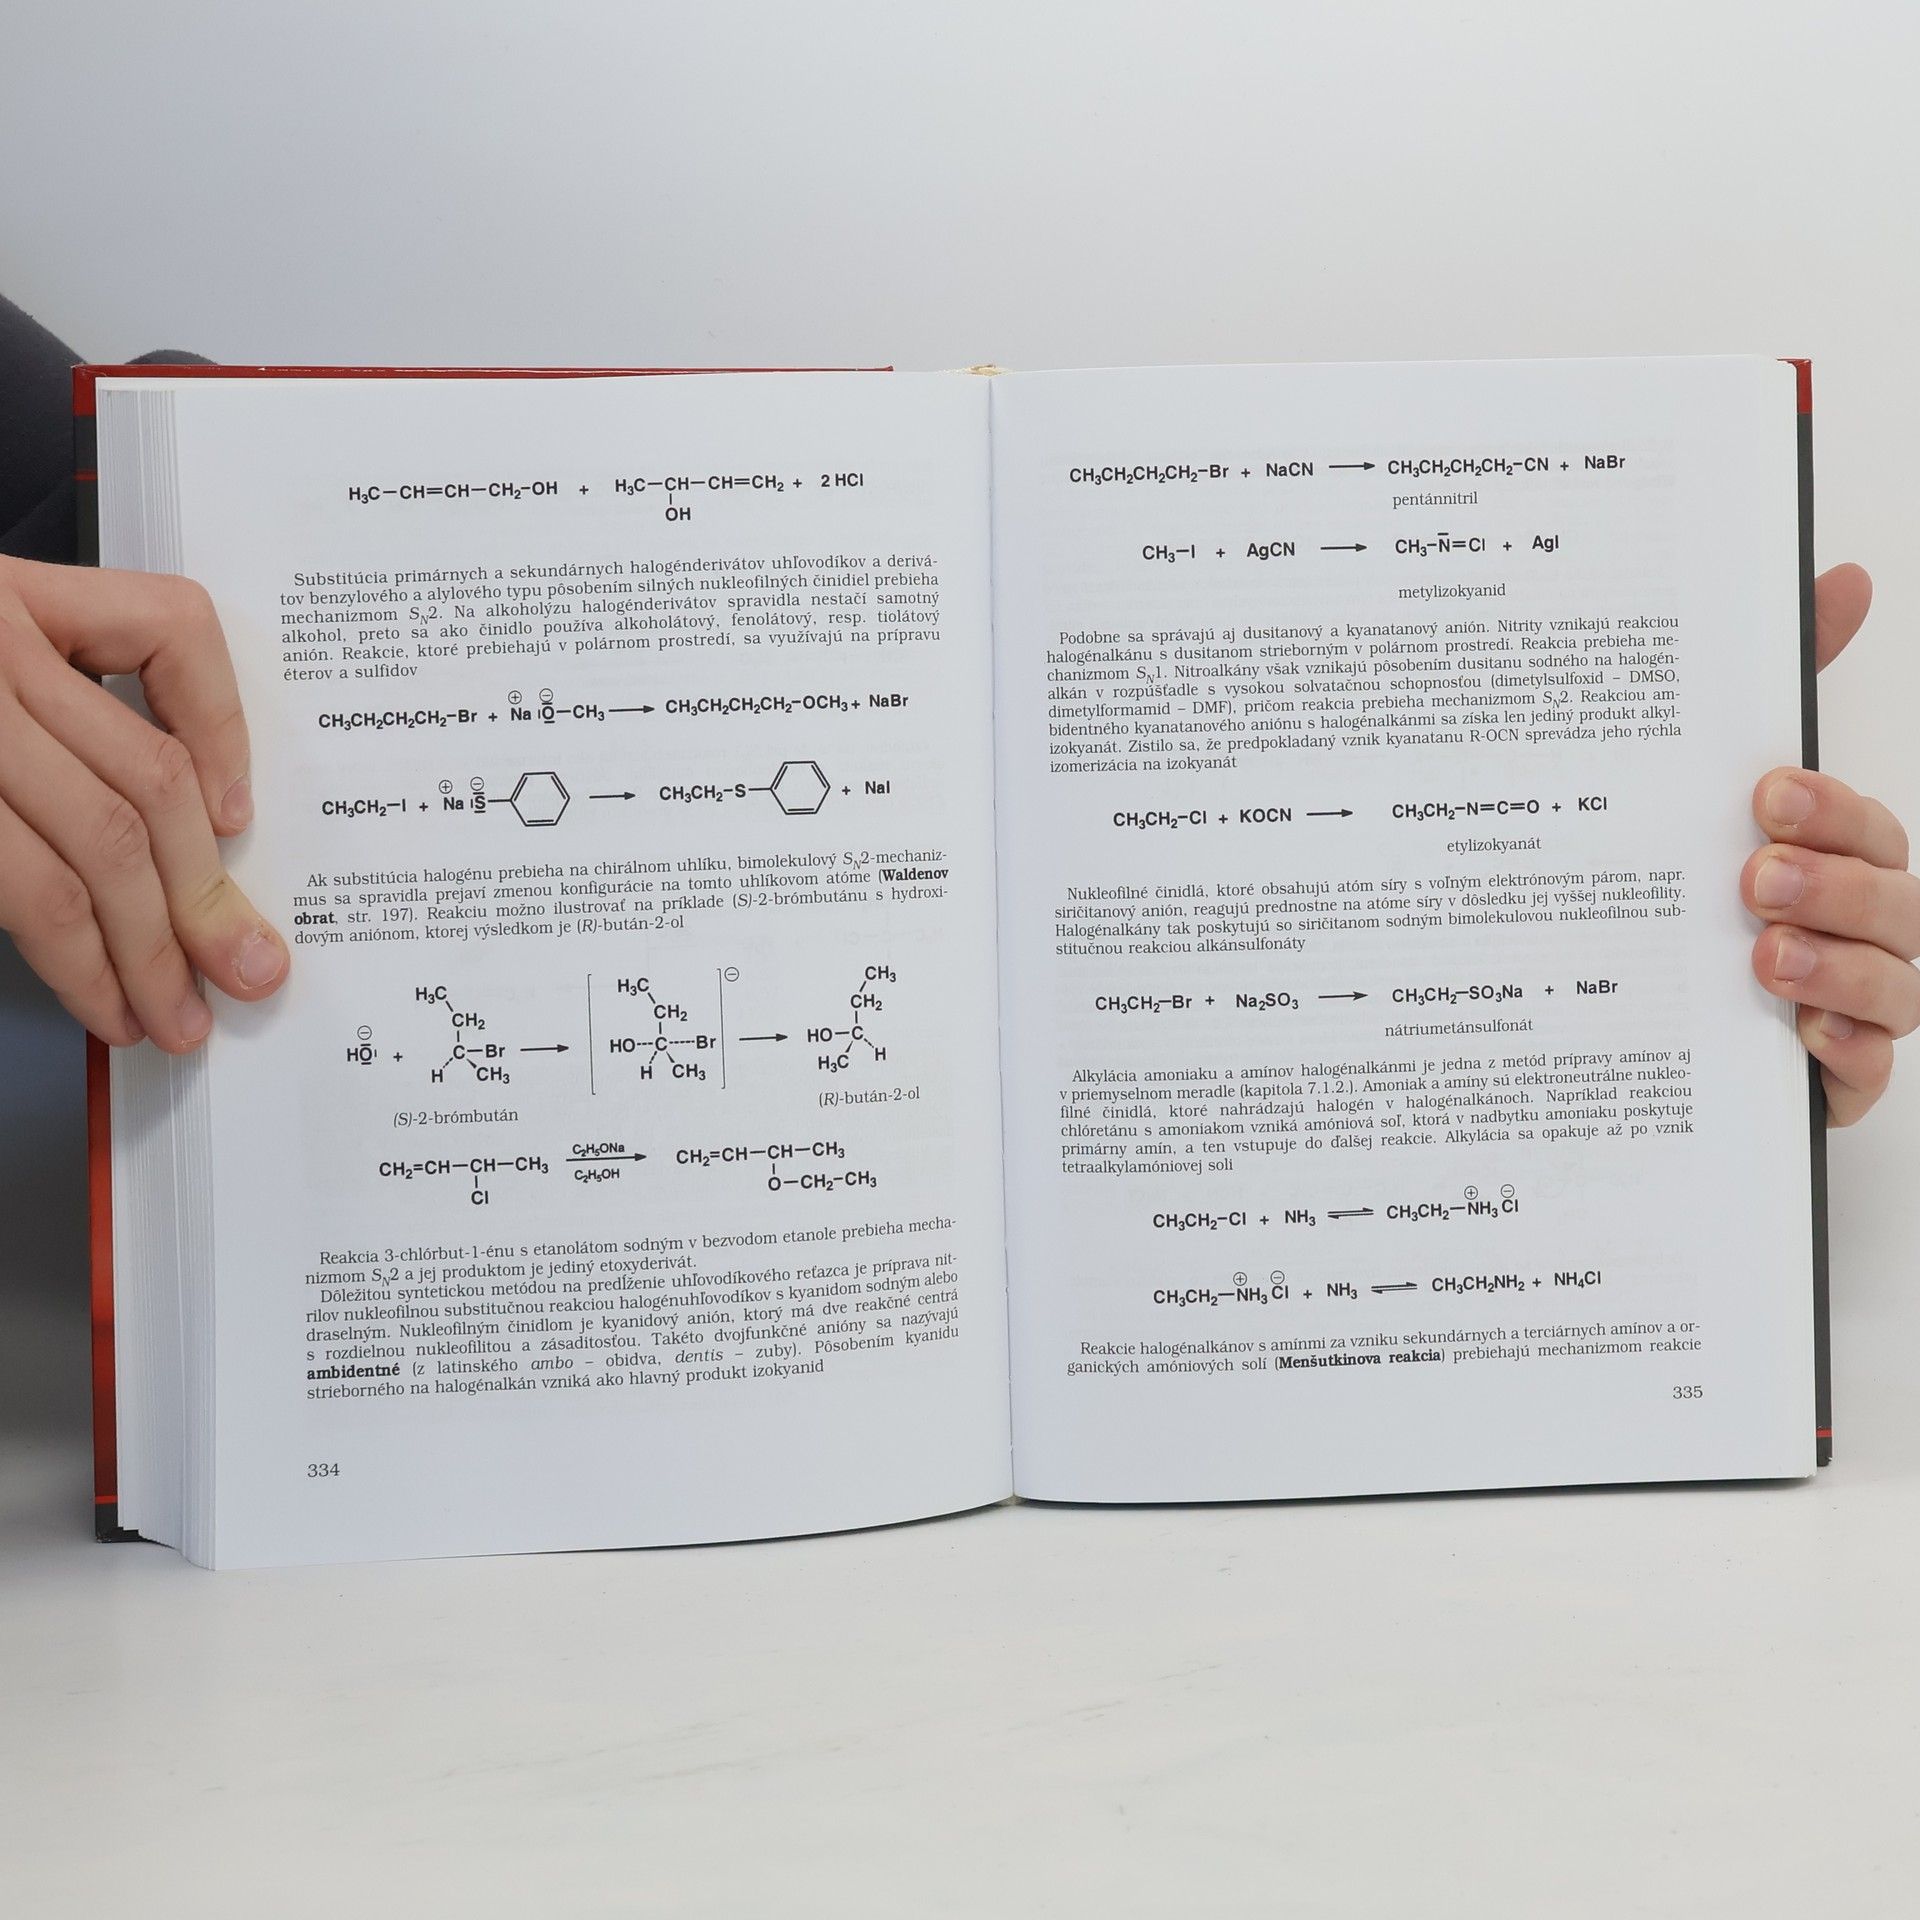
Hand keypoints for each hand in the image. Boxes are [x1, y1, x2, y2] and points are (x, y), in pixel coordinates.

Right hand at [0, 556, 288, 1051]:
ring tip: (169, 1011)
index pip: (168, 627)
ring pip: (99, 839)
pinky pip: (29, 885)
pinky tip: (99, 984)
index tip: (237, 815)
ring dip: (148, 948)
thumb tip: (178, 819)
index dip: (225, 730)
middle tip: (240, 969)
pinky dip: (78, 950)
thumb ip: (41, 716)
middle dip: (205, 893)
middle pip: (147, 774)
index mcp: (0, 596)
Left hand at [1744, 562, 1913, 1123]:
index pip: (1869, 828)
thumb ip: (1779, 692)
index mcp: (1841, 861)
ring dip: (1839, 968)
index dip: (1832, 809)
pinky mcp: (1831, 1081)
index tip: (1766, 793)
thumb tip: (1846, 577)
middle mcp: (1863, 932)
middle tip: (1753, 876)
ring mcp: (1853, 1008)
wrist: (1636, 1022)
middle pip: (1895, 905)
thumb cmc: (1702, 898)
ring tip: (1763, 954)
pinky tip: (1803, 1039)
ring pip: (1893, 989)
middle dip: (1836, 887)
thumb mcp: (1712, 793)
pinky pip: (1863, 1076)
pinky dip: (1846, 1056)